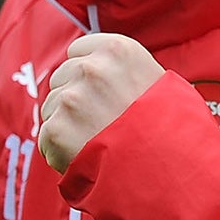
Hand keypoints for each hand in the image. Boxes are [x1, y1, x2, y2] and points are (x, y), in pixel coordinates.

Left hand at [39, 32, 165, 170]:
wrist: (167, 169)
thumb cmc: (171, 130)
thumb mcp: (159, 83)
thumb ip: (124, 70)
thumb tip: (98, 68)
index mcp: (118, 50)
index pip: (78, 51)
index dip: (89, 75)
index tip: (102, 94)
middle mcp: (92, 68)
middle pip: (62, 78)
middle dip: (76, 99)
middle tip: (101, 123)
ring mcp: (72, 98)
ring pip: (51, 107)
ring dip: (67, 124)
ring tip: (97, 143)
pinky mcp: (57, 129)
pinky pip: (47, 137)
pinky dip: (60, 151)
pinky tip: (85, 158)